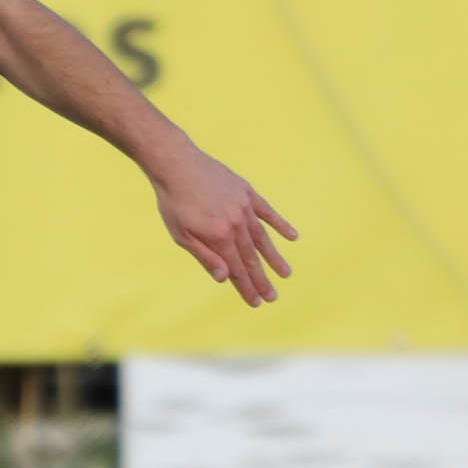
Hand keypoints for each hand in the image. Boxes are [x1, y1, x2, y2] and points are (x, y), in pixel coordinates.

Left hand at [151, 143, 297, 307]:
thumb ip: (205, 257)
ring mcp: (244, 208)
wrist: (177, 165)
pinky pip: (268, 212)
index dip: (246, 288)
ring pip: (263, 238)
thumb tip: (226, 279)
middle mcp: (236, 225)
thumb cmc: (174, 202)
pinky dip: (280, 225)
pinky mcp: (247, 193)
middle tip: (273, 297)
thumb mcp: (181, 234)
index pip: (236, 270)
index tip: (256, 303)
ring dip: (274, 258)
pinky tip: (292, 236)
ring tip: (286, 273)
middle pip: (252, 258)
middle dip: (262, 280)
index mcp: (219, 238)